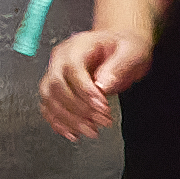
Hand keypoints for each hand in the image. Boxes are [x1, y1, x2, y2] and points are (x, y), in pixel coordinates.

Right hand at [36, 27, 151, 144]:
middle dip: (79, 108)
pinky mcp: (56, 89)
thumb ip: (118, 66)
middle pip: (57, 86)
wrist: (118, 46)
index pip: (72, 69)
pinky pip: (48, 107)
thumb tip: (103, 85)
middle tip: (102, 121)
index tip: (102, 106)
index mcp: (77, 46)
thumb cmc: (124, 47)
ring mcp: (55, 74)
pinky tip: (74, 132)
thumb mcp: (131, 51)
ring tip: (92, 130)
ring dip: (69, 119)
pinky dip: (58, 122)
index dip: (85, 90)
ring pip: (50, 99)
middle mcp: (61, 60)